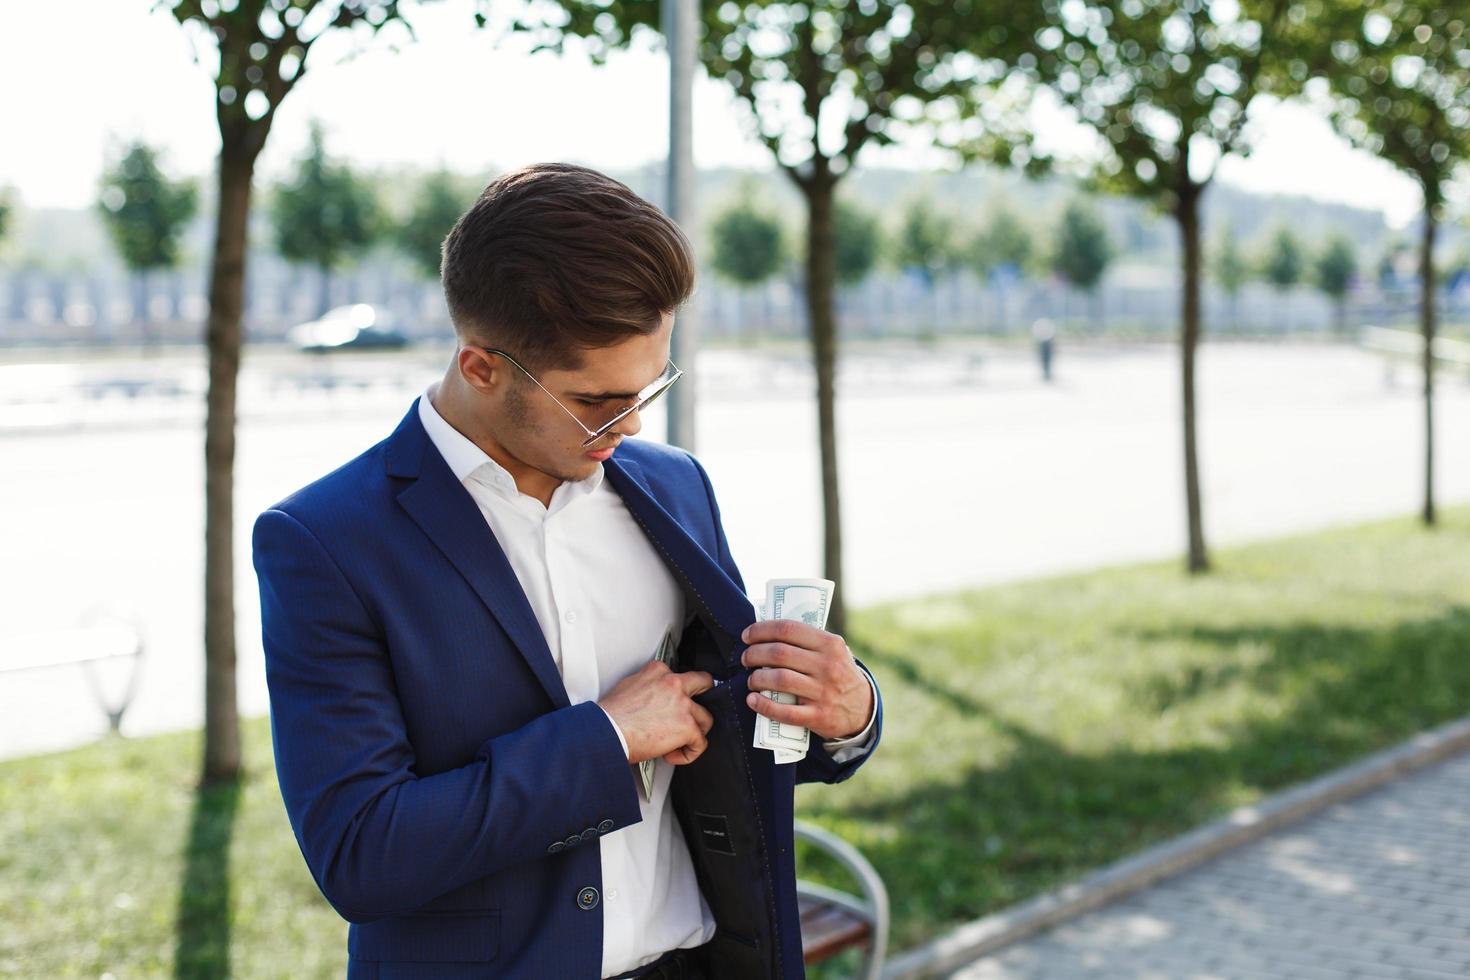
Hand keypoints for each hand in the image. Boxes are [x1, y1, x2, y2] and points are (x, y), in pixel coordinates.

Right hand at [598, 661, 715, 764]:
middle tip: (695, 710)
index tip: (671, 705)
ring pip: (705, 718)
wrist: (607, 732)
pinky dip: (689, 753)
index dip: (676, 693)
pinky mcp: (687, 727)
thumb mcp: (628, 686)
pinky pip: (700, 743)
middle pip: (704, 682)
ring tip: (677, 742)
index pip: (677, 676)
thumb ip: (647, 686)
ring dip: (694, 732)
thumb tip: (652, 699)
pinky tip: (671, 755)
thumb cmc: (610, 715)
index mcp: (657, 671)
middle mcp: (674, 683)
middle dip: (705, 696)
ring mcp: (683, 705)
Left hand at [740, 620, 872, 740]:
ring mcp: (824, 692)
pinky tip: (752, 700)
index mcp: (830, 644)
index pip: (788, 629)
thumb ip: (809, 641)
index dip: (761, 630)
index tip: (747, 635)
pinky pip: (785, 712)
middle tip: (745, 658)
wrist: (863, 708)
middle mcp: (828, 666)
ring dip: (757, 678)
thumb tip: (768, 631)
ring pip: (780, 679)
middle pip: (779, 654)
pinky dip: (764, 705)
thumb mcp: (834, 651)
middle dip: (754, 654)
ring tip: (751, 679)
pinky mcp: (818, 716)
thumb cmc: (838, 674)